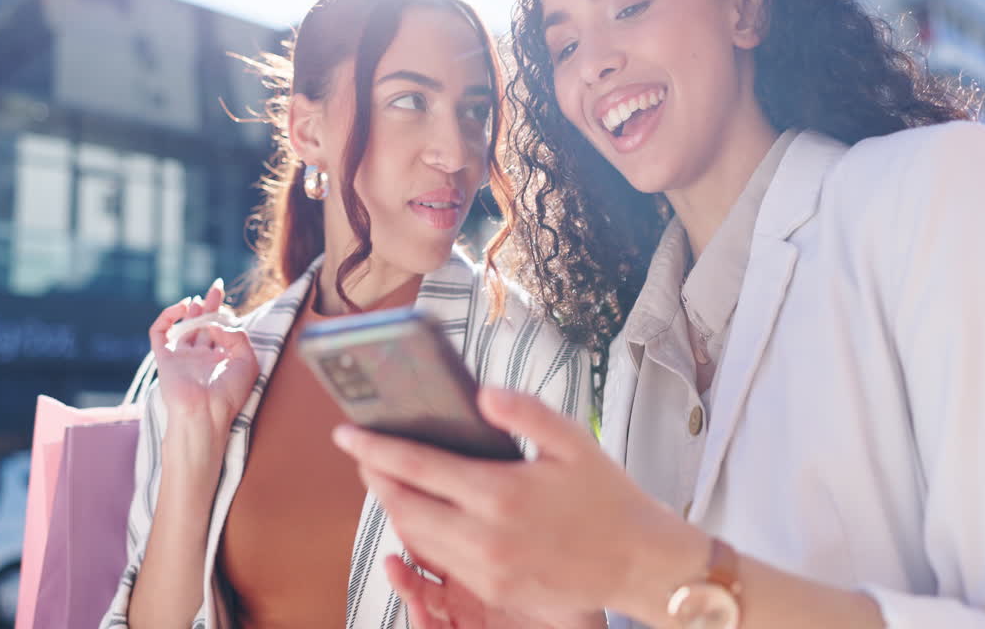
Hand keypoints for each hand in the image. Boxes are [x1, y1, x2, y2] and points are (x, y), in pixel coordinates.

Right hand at [149, 279, 257, 444]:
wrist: (205, 413)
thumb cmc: (229, 393)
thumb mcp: (247, 361)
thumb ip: (236, 335)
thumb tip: (215, 323)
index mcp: (221, 361)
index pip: (221, 332)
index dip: (224, 314)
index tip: (227, 298)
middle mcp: (201, 359)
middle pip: (204, 326)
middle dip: (210, 306)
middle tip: (217, 287)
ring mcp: (182, 358)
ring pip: (184, 327)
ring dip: (192, 311)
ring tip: (200, 300)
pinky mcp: (164, 359)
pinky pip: (159, 333)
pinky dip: (167, 317)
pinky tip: (182, 309)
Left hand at [335, 388, 707, 622]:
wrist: (639, 562)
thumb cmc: (608, 497)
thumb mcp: (573, 441)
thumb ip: (524, 412)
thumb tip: (480, 394)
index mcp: (500, 493)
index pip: (417, 467)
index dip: (375, 448)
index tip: (346, 432)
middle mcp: (485, 537)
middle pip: (403, 507)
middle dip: (375, 478)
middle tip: (363, 453)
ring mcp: (487, 570)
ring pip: (416, 538)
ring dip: (394, 508)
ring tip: (388, 479)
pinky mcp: (494, 590)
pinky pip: (441, 561)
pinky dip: (422, 534)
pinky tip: (424, 512)